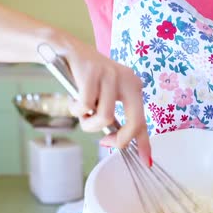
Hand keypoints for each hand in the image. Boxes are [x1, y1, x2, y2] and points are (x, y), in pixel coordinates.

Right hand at [55, 36, 150, 163]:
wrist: (65, 50)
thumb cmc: (86, 79)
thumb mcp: (106, 97)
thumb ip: (115, 117)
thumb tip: (120, 143)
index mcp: (134, 87)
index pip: (142, 121)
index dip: (145, 144)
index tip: (147, 162)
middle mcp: (128, 80)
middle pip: (134, 122)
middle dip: (119, 139)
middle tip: (105, 142)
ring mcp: (111, 75)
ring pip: (105, 117)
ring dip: (88, 122)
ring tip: (81, 112)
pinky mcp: (93, 72)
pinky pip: (85, 106)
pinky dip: (76, 109)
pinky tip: (73, 99)